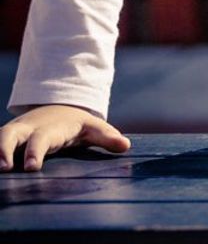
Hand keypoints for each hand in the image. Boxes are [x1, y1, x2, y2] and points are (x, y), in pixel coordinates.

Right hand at [0, 104, 129, 170]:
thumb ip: (107, 137)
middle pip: (10, 134)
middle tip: (4, 168)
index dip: (35, 152)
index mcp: (49, 128)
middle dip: (4, 149)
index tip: (32, 167)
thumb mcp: (93, 128)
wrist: (58, 110)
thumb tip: (125, 146)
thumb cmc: (77, 124)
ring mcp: (14, 133)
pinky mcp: (6, 139)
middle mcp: (28, 129)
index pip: (40, 139)